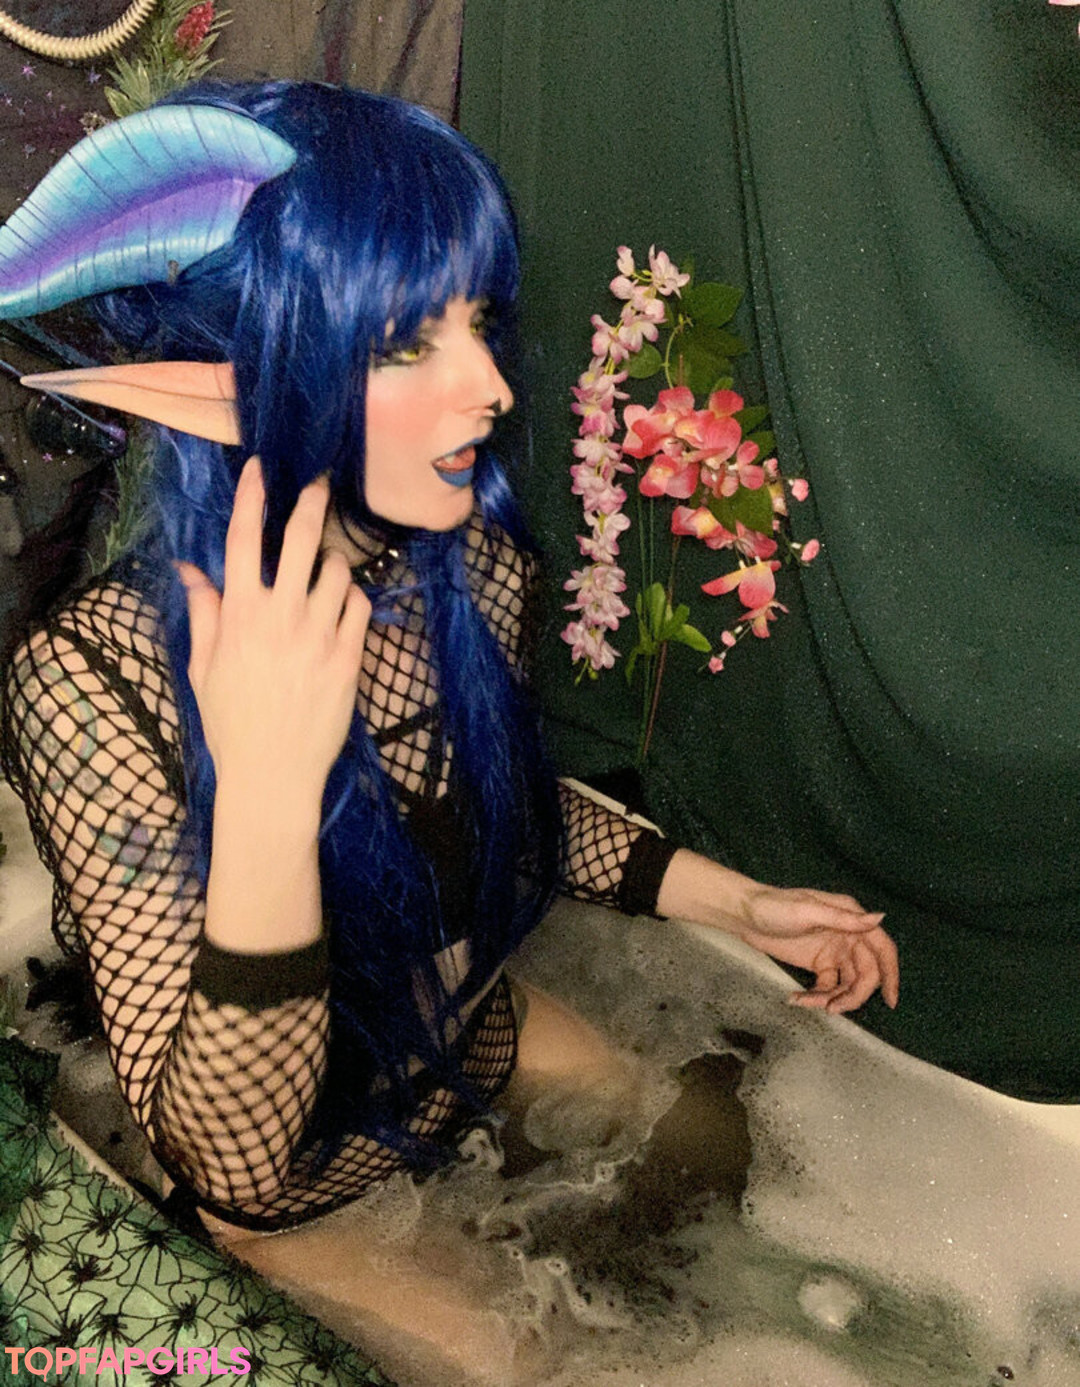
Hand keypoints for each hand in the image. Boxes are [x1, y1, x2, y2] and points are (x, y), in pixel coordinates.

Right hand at [175, 457, 369, 809]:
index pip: (241, 541)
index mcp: (239, 616)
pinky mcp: (349, 657)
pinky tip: (343, 608)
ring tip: (324, 575)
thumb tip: (190, 571)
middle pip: (300, 540)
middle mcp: (281, 616)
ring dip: (332, 562)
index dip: (250, 497)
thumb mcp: (204, 668)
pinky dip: (353, 597)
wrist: (273, 774)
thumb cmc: (232, 723)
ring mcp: (319, 635)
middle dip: (311, 503)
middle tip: (319, 484)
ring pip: (337, 570)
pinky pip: (360, 605)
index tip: (258, 468)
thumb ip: (204, 613)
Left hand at [656, 849, 898, 1013]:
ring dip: (834, 999)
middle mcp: (847, 935)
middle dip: (854, 995)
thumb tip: (881, 918)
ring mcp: (833, 951)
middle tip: (833, 1010)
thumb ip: (844, 919)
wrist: (742, 914)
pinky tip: (796, 999)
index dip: (891, 973)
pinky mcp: (818, 964)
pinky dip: (816, 997)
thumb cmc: (774, 906)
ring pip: (847, 984)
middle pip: (865, 973)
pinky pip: (827, 987)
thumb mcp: (808, 911)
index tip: (891, 1000)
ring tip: (809, 1004)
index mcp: (850, 918)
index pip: (881, 947)